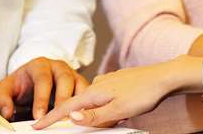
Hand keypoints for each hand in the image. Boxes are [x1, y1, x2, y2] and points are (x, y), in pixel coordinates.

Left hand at [0, 57, 88, 120]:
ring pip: (79, 85)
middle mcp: (58, 67)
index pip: (42, 79)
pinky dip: (86, 103)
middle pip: (65, 79)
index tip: (38, 116)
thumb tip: (7, 113)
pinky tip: (82, 116)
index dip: (41, 98)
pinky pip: (87, 93)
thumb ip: (2, 99)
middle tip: (59, 118)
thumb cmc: (20, 86)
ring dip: (78, 102)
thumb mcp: (6, 90)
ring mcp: (71, 74)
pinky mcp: (80, 84)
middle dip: (62, 100)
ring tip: (74, 119)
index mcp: (39, 65)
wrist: (31, 82)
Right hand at [31, 56, 202, 128]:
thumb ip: (94, 116)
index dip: (50, 117)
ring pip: (91, 103)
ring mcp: (108, 83)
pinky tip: (114, 112)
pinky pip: (103, 99)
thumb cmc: (144, 92)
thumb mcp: (119, 110)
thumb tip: (70, 117)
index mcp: (94, 92)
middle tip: (64, 125)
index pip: (66, 107)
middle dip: (70, 117)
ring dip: (90, 114)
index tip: (36, 125)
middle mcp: (98, 85)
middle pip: (77, 105)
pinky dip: (102, 108)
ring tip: (99, 120)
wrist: (166, 77)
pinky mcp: (118, 84)